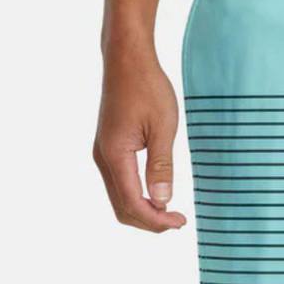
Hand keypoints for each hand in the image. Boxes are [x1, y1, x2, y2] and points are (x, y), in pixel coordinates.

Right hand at [94, 46, 186, 231]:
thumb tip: (163, 200)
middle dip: (149, 221)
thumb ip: (162, 166)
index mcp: (115, 154)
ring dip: (143, 211)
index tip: (180, 223)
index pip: (133, 202)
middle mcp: (103, 158)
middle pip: (121, 207)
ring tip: (171, 213)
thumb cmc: (147, 87)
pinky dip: (137, 197)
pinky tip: (157, 195)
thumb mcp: (163, 127)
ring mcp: (103, 154)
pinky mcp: (108, 148)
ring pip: (118, 199)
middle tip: (178, 223)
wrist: (126, 60)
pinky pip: (119, 184)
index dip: (156, 220)